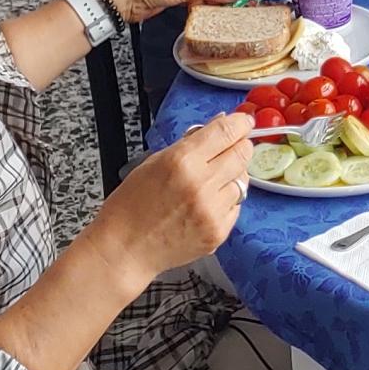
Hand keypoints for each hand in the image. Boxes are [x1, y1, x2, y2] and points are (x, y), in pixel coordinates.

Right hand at [86, 113, 253, 282]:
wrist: (125, 248)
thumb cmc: (132, 205)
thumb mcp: (154, 162)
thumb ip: (190, 143)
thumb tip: (218, 124)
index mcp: (181, 160)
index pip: (226, 131)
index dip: (239, 123)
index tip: (243, 121)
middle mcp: (201, 184)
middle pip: (243, 153)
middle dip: (239, 147)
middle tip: (229, 149)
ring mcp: (212, 210)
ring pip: (243, 180)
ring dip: (232, 176)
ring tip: (209, 183)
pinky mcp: (218, 231)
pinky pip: (236, 206)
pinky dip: (226, 201)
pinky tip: (205, 204)